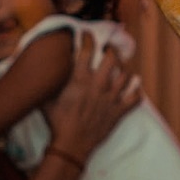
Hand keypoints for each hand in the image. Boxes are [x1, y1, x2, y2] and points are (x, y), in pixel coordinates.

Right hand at [43, 32, 140, 161]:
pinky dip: (137, 92)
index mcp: (80, 80)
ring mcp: (111, 99)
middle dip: (112, 50)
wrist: (71, 145)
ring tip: (123, 67)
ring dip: (126, 69)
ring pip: (127, 76)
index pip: (87, 51)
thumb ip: (48, 85)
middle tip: (109, 50)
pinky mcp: (119, 112)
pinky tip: (136, 88)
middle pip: (112, 59)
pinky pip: (135, 99)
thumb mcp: (46, 100)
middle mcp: (98, 86)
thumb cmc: (57, 123)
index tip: (88, 34)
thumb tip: (41, 73)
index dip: (89, 39)